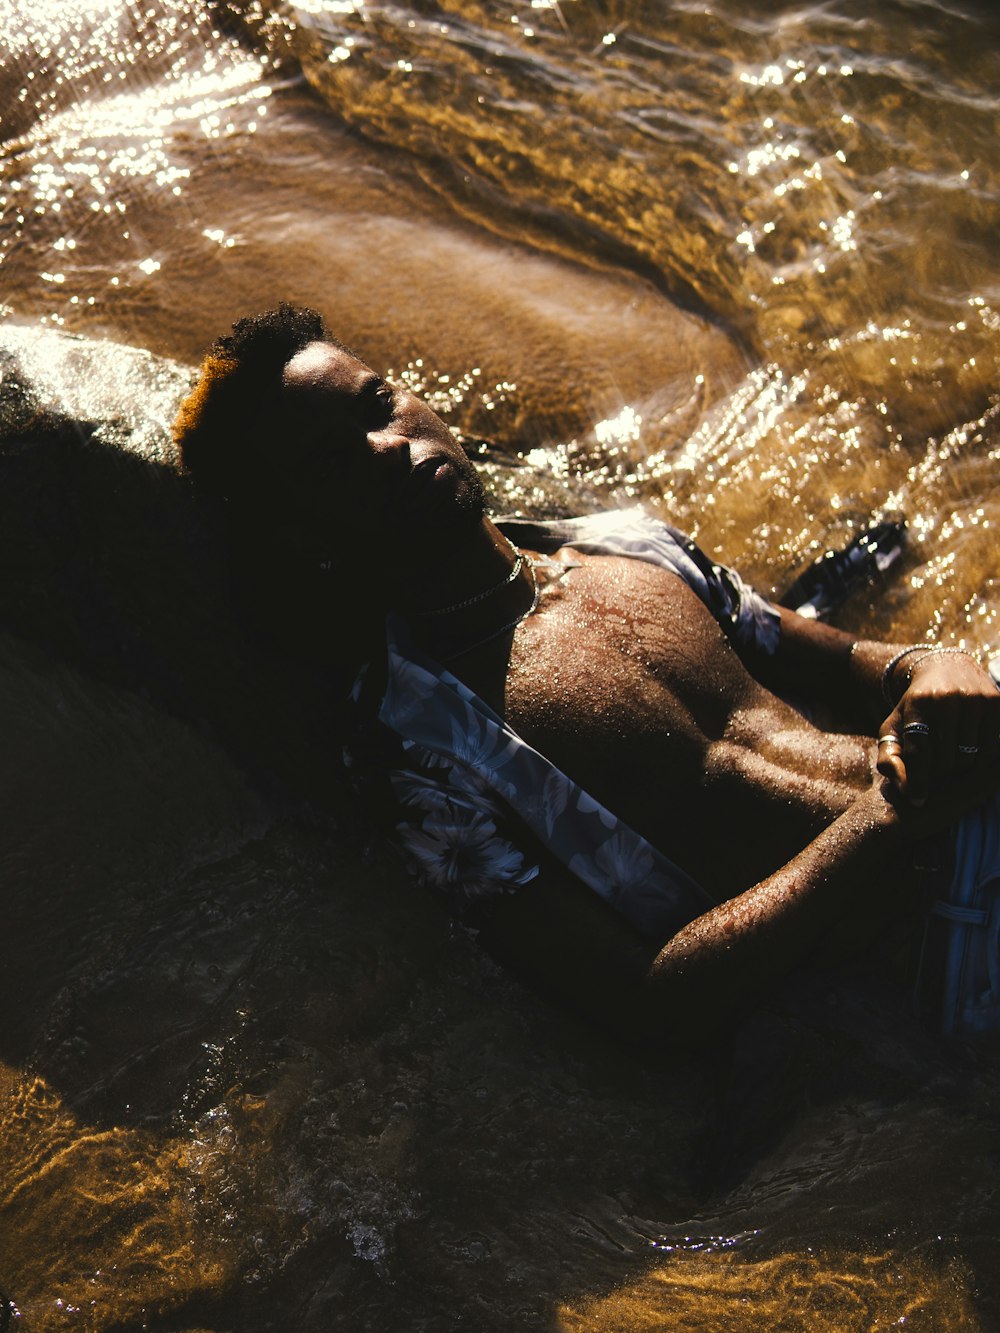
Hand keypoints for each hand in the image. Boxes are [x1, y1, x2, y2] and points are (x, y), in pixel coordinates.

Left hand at [876, 650, 999, 805]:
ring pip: (971, 756)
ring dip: (961, 766)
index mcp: (918, 703)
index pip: (919, 751)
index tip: (918, 802)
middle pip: (947, 759)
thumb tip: (905, 790)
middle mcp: (948, 698)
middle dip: (939, 772)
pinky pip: (991, 748)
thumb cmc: (916, 708)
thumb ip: (890, 757)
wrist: (947, 669)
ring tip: (951, 759)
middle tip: (937, 769)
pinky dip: (981, 757)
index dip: (918, 780)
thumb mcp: (895, 727)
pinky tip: (970, 751)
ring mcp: (975, 698)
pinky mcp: (996, 702)